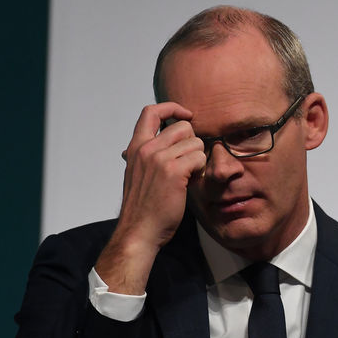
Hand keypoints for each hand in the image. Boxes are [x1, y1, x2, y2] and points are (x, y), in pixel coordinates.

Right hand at [95, 103, 205, 294]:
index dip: (172, 108)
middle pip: (182, 126)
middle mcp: (146, 149)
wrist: (139, 230)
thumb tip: (155, 142)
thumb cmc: (142, 206)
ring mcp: (159, 159)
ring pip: (195, 142)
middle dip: (193, 142)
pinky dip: (200, 169)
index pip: (151, 111)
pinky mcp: (174, 171)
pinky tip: (191, 181)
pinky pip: (199, 157)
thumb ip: (145, 155)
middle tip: (189, 162)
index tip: (186, 115)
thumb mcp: (136, 173)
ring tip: (188, 175)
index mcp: (136, 147)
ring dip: (198, 158)